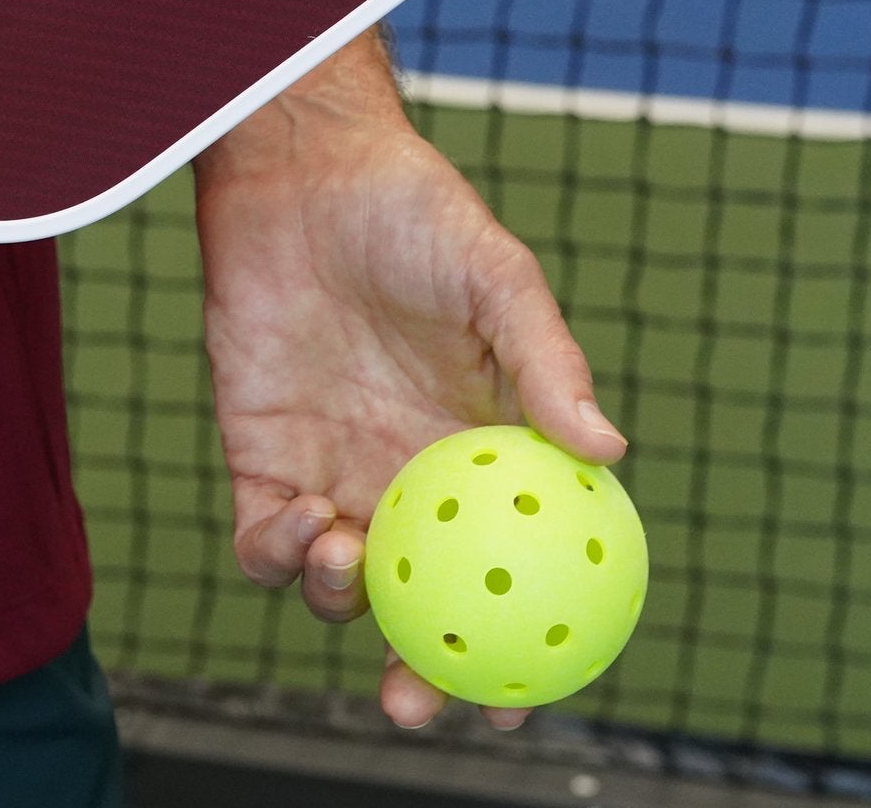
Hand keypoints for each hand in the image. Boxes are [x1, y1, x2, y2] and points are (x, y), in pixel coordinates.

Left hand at [195, 35, 623, 731]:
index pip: (507, 570)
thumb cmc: (414, 213)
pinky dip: (280, 554)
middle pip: (417, 605)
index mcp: (480, 454)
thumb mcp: (499, 279)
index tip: (518, 701)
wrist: (303, 167)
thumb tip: (610, 450)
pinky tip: (306, 518)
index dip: (513, 645)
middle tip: (414, 703)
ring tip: (353, 556)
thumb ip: (546, 363)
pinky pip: (263, 539)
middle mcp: (406, 476)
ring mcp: (332, 469)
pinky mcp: (260, 453)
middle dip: (416, 670)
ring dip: (344, 601)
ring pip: (338, 585)